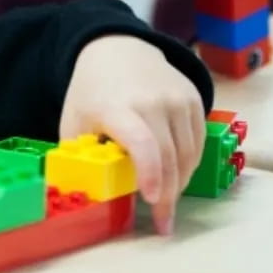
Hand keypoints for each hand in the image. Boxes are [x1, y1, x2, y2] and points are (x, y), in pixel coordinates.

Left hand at [60, 36, 205, 234]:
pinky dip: (189, 164)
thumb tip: (87, 195)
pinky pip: (198, 142)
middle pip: (169, 157)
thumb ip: (81, 157)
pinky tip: (175, 175)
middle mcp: (152, 101)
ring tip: (166, 201)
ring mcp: (177, 99)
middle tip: (162, 222)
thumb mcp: (74, 122)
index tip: (150, 200)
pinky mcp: (194, 99)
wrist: (118, 50)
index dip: (149, 174)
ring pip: (189, 154)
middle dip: (167, 196)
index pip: (141, 143)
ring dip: (179, 183)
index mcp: (115, 107)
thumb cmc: (92, 94)